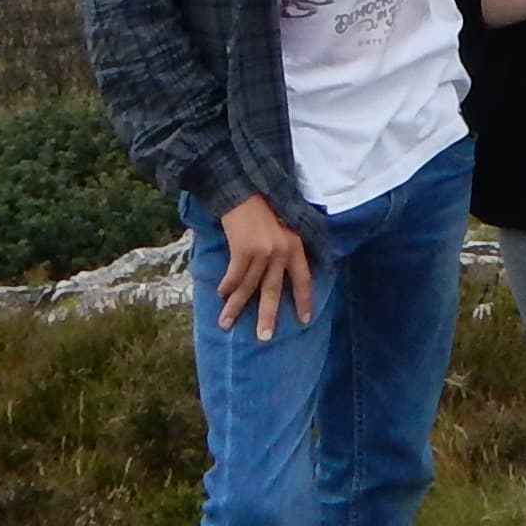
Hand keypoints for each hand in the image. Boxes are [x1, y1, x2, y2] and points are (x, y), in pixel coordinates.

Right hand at [214, 195, 316, 340]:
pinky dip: (226, 287)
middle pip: (274, 290)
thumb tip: (280, 273)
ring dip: (236, 307)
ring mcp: (262, 251)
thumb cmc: (262, 206)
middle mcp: (281, 251)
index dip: (303, 300)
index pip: (303, 278)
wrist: (243, 187)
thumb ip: (286, 247)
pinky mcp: (243, 250)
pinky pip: (234, 276)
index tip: (304, 320)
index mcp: (295, 245)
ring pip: (248, 287)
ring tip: (226, 324)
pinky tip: (221, 296)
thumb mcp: (284, 226)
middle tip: (264, 337)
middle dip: (267, 315)